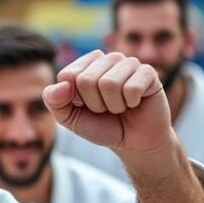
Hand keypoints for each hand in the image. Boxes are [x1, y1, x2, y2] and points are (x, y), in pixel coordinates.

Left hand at [44, 50, 172, 155]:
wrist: (134, 143)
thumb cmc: (102, 126)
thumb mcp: (70, 118)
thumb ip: (55, 101)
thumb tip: (61, 85)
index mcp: (86, 64)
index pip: (68, 76)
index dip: (76, 99)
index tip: (87, 106)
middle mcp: (107, 59)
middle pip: (87, 79)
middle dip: (95, 104)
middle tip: (106, 109)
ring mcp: (129, 63)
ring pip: (109, 83)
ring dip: (113, 105)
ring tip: (121, 106)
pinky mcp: (148, 73)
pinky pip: (131, 88)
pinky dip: (130, 103)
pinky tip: (135, 103)